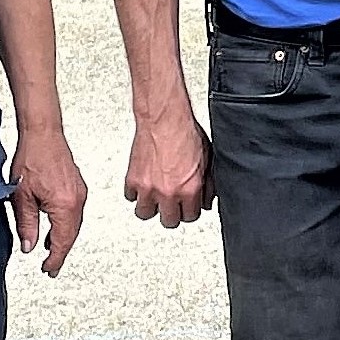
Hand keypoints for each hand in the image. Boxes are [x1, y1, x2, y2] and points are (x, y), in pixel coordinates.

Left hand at [9, 124, 88, 276]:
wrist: (43, 134)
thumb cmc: (32, 158)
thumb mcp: (22, 198)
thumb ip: (27, 225)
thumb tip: (29, 246)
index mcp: (65, 205)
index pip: (62, 241)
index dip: (54, 259)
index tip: (48, 270)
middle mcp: (77, 200)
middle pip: (71, 235)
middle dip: (60, 252)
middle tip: (50, 267)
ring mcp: (80, 192)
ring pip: (74, 224)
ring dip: (63, 238)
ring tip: (49, 250)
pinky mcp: (78, 187)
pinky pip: (74, 213)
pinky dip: (65, 225)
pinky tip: (54, 228)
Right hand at [125, 107, 214, 226]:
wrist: (164, 118)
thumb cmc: (185, 132)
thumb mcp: (208, 158)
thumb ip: (208, 183)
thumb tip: (207, 200)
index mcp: (189, 189)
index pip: (190, 217)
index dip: (191, 211)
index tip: (189, 206)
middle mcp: (168, 192)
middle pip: (169, 221)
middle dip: (172, 213)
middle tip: (173, 204)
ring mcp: (148, 188)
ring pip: (145, 214)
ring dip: (151, 207)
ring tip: (157, 197)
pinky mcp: (132, 179)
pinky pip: (131, 197)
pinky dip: (136, 193)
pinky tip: (145, 185)